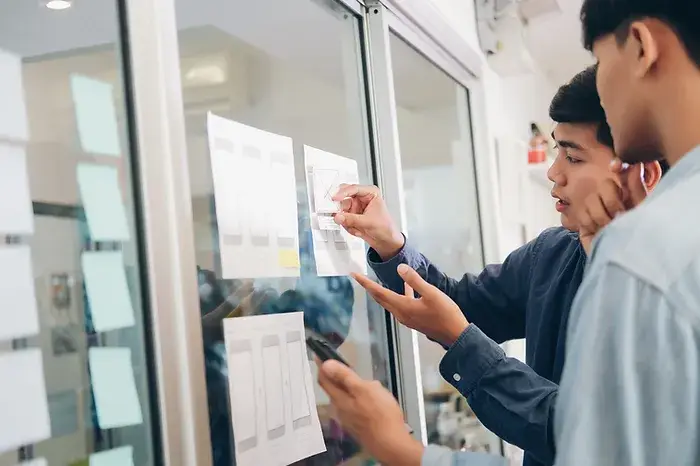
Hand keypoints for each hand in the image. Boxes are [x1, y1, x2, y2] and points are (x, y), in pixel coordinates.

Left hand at [317, 359, 423, 465]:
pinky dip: (362, 402)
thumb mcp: (363, 388)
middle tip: (355, 370)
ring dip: (355, 390)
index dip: (322, 366)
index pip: (324, 380)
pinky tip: (376, 404)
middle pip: (336, 389)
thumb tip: (325, 365)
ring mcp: (349, 420)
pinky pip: (356, 408)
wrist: (391, 444)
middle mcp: (339, 410)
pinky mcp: (359, 427)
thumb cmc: (380, 414)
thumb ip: (344, 376)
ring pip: (348, 399)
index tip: (321, 355)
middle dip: (344, 378)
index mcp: (339, 399)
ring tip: (373, 389)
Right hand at [332, 184, 404, 259]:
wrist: (386, 241)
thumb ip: (351, 219)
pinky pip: (343, 219)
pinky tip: (358, 230)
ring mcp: (356, 207)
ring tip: (357, 228)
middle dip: (342, 208)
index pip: (354, 189)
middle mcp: (362, 198)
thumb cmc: (385, 228)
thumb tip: (338, 216)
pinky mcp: (352, 216)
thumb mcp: (368, 222)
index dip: (343, 193)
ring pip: (342, 210)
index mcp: (371, 193)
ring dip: (347, 221)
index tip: (335, 198)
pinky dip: (348, 226)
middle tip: (337, 213)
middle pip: (344, 198)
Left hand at [352, 264, 468, 346]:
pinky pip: (399, 304)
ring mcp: (406, 318)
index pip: (378, 292)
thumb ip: (414, 280)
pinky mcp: (413, 319)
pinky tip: (407, 288)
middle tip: (359, 277)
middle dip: (369, 287)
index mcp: (402, 306)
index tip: (354, 274)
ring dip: (381, 292)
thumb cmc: (445, 313)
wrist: (455, 335)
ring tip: (375, 282)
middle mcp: (400, 313)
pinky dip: (397, 295)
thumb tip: (399, 267)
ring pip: (389, 302)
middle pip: (380, 298)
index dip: (365, 283)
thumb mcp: (431, 293)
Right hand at [577, 160, 647, 253]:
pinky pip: (582, 214)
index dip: (617, 173)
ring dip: (601, 216)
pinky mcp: (585, 225)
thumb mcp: (641, 209)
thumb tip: (633, 164)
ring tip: (611, 228)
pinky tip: (600, 232)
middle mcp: (610, 202)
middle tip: (619, 216)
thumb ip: (636, 187)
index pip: (617, 178)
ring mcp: (596, 213)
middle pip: (603, 186)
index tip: (618, 176)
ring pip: (590, 200)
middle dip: (611, 202)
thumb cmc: (640, 236)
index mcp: (627, 197)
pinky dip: (591, 224)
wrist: (627, 260)